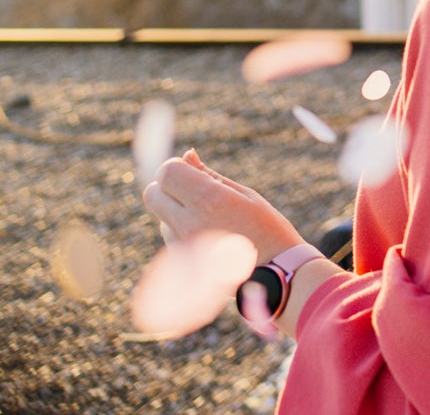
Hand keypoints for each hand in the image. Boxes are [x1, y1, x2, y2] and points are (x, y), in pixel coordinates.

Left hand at [142, 150, 303, 263]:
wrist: (274, 275)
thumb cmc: (266, 229)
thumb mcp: (245, 195)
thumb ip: (210, 176)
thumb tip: (187, 156)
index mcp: (210, 200)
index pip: (167, 172)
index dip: (175, 167)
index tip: (190, 170)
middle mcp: (189, 222)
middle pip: (153, 193)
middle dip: (167, 186)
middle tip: (192, 189)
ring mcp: (181, 245)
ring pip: (161, 214)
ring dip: (176, 209)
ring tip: (211, 219)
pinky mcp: (179, 261)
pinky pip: (169, 234)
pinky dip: (181, 228)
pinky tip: (210, 236)